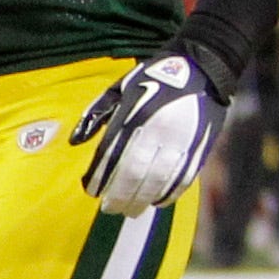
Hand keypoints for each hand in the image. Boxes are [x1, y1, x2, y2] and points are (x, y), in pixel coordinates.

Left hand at [72, 52, 225, 213]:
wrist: (203, 67)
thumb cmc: (154, 78)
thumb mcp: (120, 88)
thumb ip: (96, 114)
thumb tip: (75, 141)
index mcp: (133, 114)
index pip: (110, 155)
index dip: (99, 177)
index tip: (91, 191)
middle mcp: (156, 129)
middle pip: (133, 173)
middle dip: (119, 195)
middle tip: (109, 209)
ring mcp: (180, 140)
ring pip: (157, 180)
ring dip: (142, 200)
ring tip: (131, 211)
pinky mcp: (199, 146)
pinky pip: (183, 178)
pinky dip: (168, 194)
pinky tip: (156, 202)